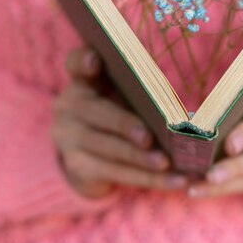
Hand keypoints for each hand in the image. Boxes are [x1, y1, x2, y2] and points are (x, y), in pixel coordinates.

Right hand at [51, 46, 187, 198]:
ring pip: (110, 151)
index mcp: (81, 82)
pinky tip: (174, 182)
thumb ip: (134, 85)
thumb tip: (174, 102)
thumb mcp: (116, 91)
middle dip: (125, 126)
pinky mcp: (79, 167)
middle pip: (98, 115)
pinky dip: (149, 179)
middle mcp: (68, 108)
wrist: (84, 148)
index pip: (75, 64)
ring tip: (167, 164)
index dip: (83, 61)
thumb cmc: (114, 108)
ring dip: (141, 160)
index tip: (94, 60)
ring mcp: (69, 140)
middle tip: (148, 137)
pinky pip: (118, 174)